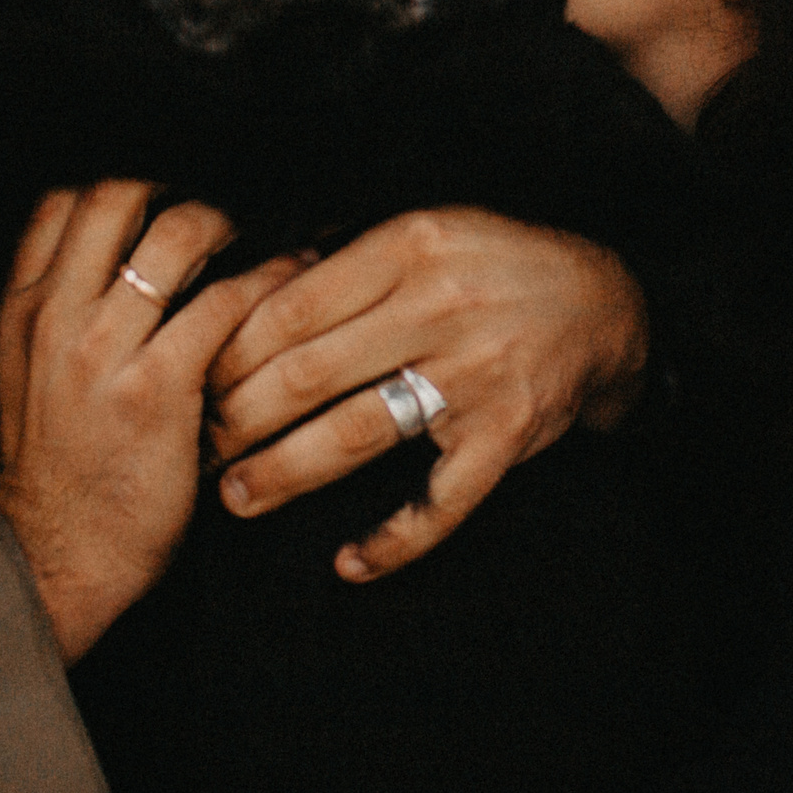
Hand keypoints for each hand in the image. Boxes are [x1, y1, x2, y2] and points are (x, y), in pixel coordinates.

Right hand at [0, 182, 307, 663]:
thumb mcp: (24, 375)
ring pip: (177, 234)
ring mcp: (105, 350)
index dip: (117, 175)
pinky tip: (290, 278)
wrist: (51, 555)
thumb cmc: (54, 468)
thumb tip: (114, 254)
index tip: (162, 181)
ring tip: (261, 230)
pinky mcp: (158, 388)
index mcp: (22, 309)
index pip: (60, 200)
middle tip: (216, 194)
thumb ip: (57, 310)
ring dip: (229, 221)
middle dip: (173, 180)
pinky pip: (225, 304)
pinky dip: (267, 281)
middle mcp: (57, 316)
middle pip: (115, 194)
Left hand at [206, 208, 645, 583]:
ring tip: (236, 494)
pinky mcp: (505, 436)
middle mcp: (439, 309)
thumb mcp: (425, 227)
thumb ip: (347, 257)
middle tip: (192, 444)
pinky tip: (347, 564)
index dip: (229, 348)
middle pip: (309, 373)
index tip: (189, 375)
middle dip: (236, 415)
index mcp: (408, 248)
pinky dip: (393, 540)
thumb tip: (251, 290)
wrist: (603, 302)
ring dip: (285, 473)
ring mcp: (474, 377)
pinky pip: (440, 502)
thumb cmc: (493, 264)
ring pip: (356, 434)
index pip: (292, 306)